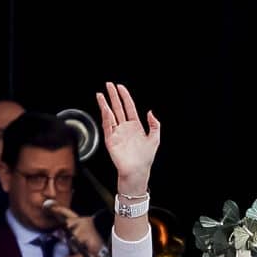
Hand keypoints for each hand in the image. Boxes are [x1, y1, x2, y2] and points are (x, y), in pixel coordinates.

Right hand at [95, 80, 159, 196]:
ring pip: (110, 115)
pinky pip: (107, 126)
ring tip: (101, 95)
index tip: (121, 87)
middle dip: (113, 96)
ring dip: (105, 105)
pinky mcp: (111, 140)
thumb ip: (154, 124)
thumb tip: (151, 112)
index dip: (125, 96)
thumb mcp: (155, 138)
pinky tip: (105, 109)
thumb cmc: (145, 158)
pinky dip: (106, 117)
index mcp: (135, 126)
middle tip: (108, 85)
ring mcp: (117, 133)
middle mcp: (125, 128)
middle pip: (117, 108)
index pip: (129, 107)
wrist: (137, 171)